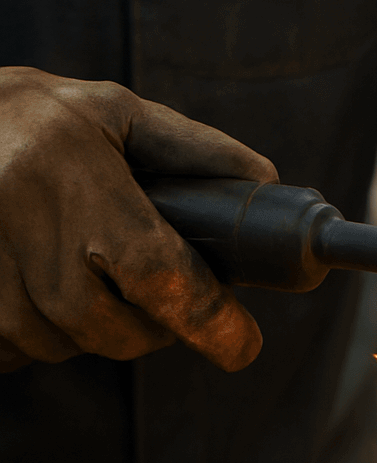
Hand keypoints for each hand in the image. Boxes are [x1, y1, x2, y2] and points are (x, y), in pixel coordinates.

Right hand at [0, 67, 277, 373]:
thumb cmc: (38, 119)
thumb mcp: (116, 112)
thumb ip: (194, 150)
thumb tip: (266, 183)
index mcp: (73, 176)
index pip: (156, 272)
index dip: (208, 319)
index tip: (242, 346)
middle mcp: (24, 226)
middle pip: (119, 331)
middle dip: (154, 326)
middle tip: (156, 291)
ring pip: (70, 345)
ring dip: (99, 326)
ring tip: (87, 268)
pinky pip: (22, 350)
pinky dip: (51, 329)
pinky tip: (46, 280)